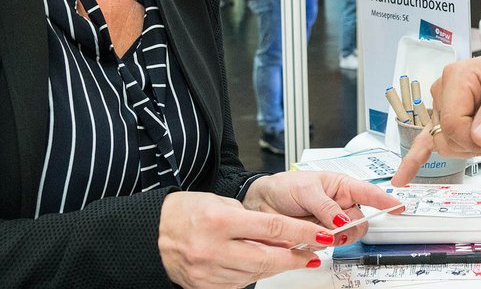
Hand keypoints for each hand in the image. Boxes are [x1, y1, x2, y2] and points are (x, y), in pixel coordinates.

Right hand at [159, 191, 334, 288]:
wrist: (154, 232)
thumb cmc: (188, 212)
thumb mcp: (223, 204)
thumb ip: (253, 220)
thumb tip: (284, 234)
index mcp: (220, 222)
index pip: (272, 228)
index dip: (302, 233)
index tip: (321, 235)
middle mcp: (213, 249)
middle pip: (268, 258)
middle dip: (297, 257)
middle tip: (314, 252)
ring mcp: (208, 272)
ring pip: (256, 273)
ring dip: (279, 266)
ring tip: (293, 257)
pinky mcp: (205, 287)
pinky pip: (239, 283)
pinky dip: (254, 274)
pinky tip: (262, 264)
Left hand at [242, 172, 403, 246]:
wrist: (260, 203)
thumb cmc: (284, 187)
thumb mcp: (306, 189)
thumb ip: (325, 205)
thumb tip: (341, 219)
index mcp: (340, 186)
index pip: (368, 193)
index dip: (385, 200)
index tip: (398, 207)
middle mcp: (339, 205)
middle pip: (360, 220)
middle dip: (353, 225)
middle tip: (338, 226)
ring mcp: (329, 222)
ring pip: (346, 235)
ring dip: (336, 236)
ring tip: (318, 229)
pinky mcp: (318, 237)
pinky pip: (328, 245)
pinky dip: (322, 244)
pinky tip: (311, 237)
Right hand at [392, 52, 480, 185]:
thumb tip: (479, 136)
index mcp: (457, 77)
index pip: (453, 123)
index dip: (475, 140)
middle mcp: (443, 91)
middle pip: (448, 138)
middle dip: (478, 145)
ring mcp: (442, 107)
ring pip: (445, 146)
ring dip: (474, 148)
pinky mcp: (445, 121)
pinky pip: (424, 143)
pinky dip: (414, 160)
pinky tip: (403, 178)